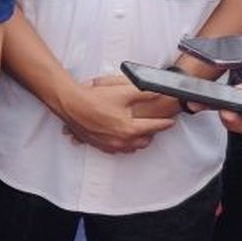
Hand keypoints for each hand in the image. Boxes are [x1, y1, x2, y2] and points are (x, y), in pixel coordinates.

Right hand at [59, 76, 175, 152]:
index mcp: (130, 128)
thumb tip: (159, 91)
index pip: (154, 127)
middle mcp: (121, 140)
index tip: (170, 121)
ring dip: (138, 140)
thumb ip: (144, 92)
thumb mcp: (122, 92)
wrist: (70, 104)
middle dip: (151, 133)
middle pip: (144, 141)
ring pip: (131, 147)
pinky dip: (123, 144)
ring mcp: (109, 145)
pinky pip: (117, 149)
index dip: (164, 123)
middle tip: (154, 125)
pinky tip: (121, 136)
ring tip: (139, 131)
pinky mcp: (99, 145)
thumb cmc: (94, 98)